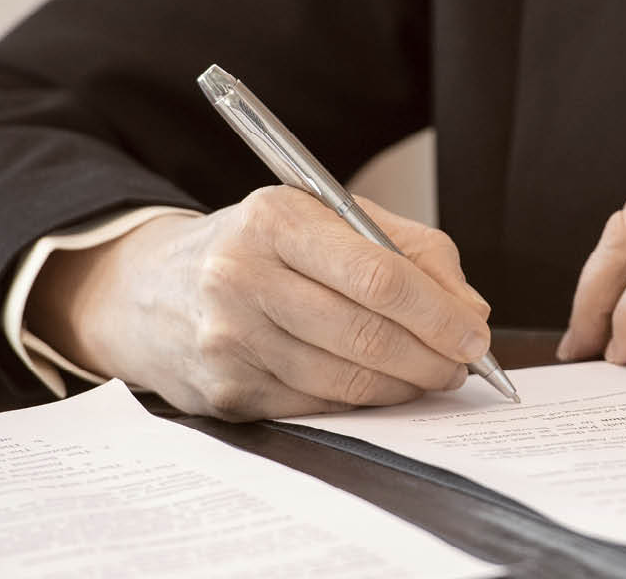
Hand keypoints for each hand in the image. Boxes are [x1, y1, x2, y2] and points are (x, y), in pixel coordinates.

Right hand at [27, 187, 491, 420]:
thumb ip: (408, 250)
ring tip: (431, 376)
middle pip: (365, 334)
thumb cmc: (260, 248)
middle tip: (463, 365)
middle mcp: (241, 277)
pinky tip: (381, 388)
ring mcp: (228, 340)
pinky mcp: (225, 391)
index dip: (438, 313)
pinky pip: (317, 406)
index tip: (475, 334)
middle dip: (431, 357)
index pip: (377, 275)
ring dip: (403, 386)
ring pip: (345, 380)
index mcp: (274, 219)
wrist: (151, 290)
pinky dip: (362, 403)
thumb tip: (469, 309)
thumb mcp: (326, 219)